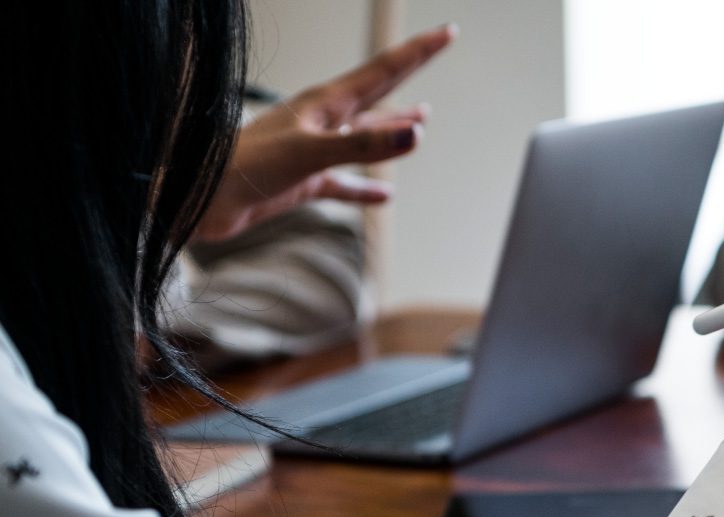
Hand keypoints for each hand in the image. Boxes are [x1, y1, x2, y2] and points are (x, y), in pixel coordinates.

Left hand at [197, 24, 457, 240]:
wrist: (197, 198)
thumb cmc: (244, 168)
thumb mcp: (310, 153)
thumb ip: (364, 145)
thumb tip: (417, 133)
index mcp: (325, 104)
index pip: (384, 71)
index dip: (418, 52)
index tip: (447, 33)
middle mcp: (323, 121)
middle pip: (379, 92)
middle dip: (411, 72)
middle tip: (437, 48)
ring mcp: (314, 151)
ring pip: (365, 135)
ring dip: (393, 126)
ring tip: (421, 119)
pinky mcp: (303, 182)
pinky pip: (345, 184)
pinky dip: (366, 189)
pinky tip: (385, 194)